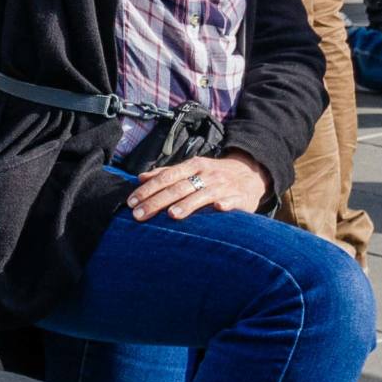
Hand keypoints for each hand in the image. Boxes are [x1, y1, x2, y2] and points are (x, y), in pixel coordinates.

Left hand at [126, 150, 267, 219]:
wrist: (250, 173)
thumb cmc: (213, 174)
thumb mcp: (191, 169)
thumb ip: (166, 174)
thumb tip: (141, 178)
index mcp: (193, 166)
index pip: (166, 177)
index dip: (148, 189)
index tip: (131, 202)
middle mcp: (206, 174)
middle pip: (178, 188)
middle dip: (157, 201)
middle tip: (139, 215)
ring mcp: (223, 185)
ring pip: (203, 194)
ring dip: (188, 204)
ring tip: (172, 215)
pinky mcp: (240, 197)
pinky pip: (232, 201)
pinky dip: (225, 204)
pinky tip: (218, 209)